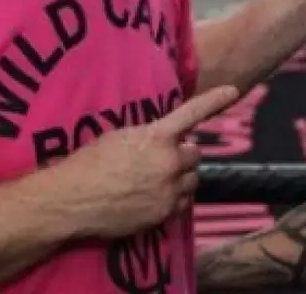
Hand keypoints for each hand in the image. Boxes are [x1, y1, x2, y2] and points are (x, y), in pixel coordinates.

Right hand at [56, 85, 239, 239]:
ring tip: (156, 180)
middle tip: (163, 159)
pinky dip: (174, 199)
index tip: (234, 91)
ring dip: (181, 177)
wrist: (72, 200)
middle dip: (183, 155)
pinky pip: (182, 204)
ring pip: (192, 180)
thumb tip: (164, 141)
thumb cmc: (89, 163)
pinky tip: (154, 197)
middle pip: (194, 155)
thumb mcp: (120, 137)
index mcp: (157, 136)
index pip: (192, 113)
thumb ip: (148, 137)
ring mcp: (169, 190)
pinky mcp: (165, 214)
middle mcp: (169, 161)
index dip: (214, 100)